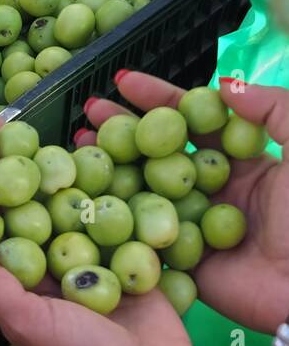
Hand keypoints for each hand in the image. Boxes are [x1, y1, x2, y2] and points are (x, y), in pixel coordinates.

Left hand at [0, 115, 201, 345]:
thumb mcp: (21, 319)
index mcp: (13, 272)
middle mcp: (44, 258)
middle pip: (26, 194)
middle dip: (16, 155)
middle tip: (8, 116)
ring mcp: (87, 251)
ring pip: (68, 195)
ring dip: (59, 160)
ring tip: (52, 124)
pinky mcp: (128, 249)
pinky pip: (114, 206)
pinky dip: (106, 179)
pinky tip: (101, 148)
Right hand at [79, 71, 288, 334]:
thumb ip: (274, 110)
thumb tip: (222, 84)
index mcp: (242, 163)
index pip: (192, 122)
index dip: (158, 99)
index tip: (124, 81)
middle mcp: (212, 191)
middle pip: (158, 152)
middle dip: (122, 128)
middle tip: (89, 110)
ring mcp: (192, 227)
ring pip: (142, 190)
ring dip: (107, 168)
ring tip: (76, 147)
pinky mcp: (179, 264)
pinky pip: (140, 237)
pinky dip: (109, 218)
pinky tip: (81, 198)